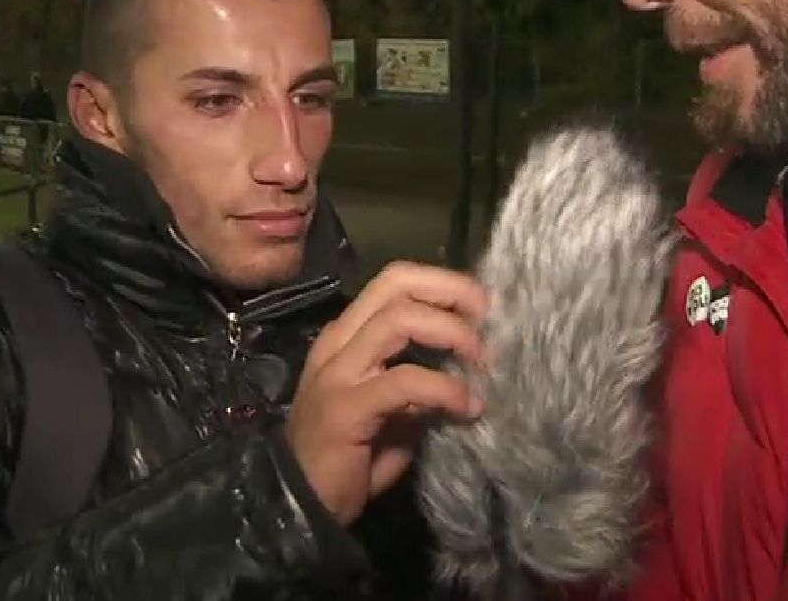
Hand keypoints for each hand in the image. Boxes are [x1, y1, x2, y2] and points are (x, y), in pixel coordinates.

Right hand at [285, 261, 486, 525]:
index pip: (394, 282)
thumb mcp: (393, 410)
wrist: (300, 505)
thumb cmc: (349, 457)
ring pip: (398, 319)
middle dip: (449, 290)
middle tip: (487, 316)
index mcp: (348, 334)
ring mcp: (338, 371)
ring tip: (480, 359)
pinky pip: (403, 381)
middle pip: (396, 284)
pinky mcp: (345, 406)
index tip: (481, 303)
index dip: (441, 283)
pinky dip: (443, 388)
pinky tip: (466, 407)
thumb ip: (420, 381)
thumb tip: (467, 367)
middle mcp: (340, 341)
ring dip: (449, 332)